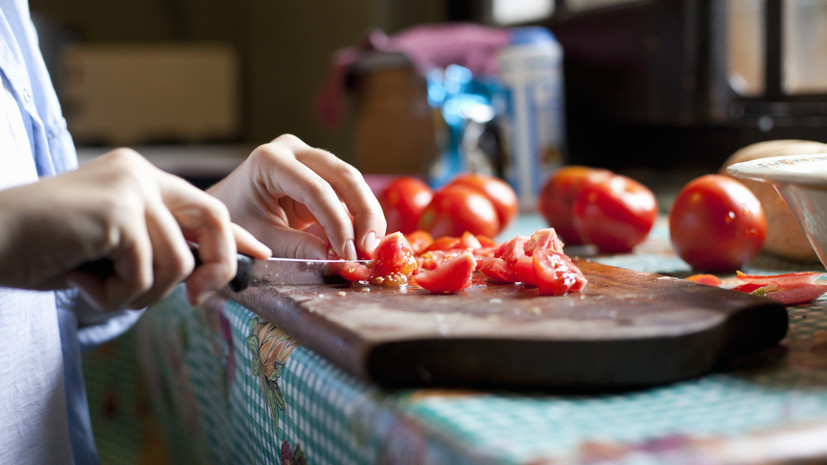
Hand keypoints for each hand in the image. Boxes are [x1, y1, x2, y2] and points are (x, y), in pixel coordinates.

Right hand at [0, 148, 269, 309]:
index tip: (261, 254)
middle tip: (199, 301)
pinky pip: (144, 274)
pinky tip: (79, 279)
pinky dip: (114, 294)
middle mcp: (139, 174)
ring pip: (176, 262)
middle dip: (217, 267)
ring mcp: (129, 188)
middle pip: (213, 219)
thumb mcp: (109, 248)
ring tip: (96, 284)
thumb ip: (153, 249)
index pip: (203, 205)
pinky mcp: (116, 211)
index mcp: (139, 178)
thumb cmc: (41, 249)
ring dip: (140, 293)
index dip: (234, 234)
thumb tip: (200, 274)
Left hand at [208, 134, 386, 259]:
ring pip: (352, 181)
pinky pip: (348, 191)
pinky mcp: (320, 172)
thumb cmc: (236, 222)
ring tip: (371, 248)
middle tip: (371, 248)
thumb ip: (298, 248)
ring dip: (367, 214)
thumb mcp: (262, 238)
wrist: (225, 208)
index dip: (338, 223)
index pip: (316, 189)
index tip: (349, 254)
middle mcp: (293, 150)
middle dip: (364, 213)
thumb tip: (338, 258)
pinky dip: (360, 215)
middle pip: (343, 176)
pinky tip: (366, 240)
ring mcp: (309, 157)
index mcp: (270, 161)